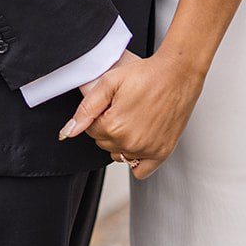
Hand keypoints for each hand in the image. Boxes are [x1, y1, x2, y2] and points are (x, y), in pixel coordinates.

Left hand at [59, 46, 203, 179]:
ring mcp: (147, 151)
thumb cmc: (146, 74)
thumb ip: (86, 109)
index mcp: (113, 126)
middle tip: (123, 108)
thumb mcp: (110, 82)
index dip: (98, 115)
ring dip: (120, 142)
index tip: (112, 104)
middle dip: (108, 128)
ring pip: (119, 155)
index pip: (91, 130)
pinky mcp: (162, 153)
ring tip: (133, 120)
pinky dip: (135, 160)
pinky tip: (139, 140)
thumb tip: (68, 131)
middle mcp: (129, 143)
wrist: (177, 74)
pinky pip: (140, 171)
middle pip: (103, 143)